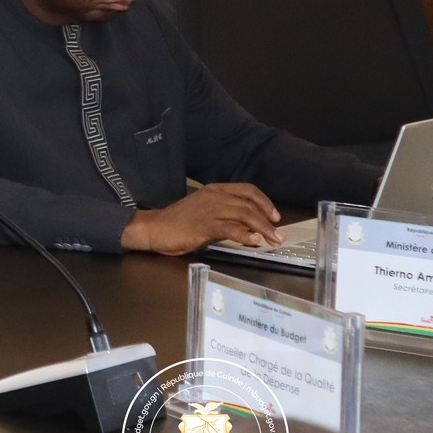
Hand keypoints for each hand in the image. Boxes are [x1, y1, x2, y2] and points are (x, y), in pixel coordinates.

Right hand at [121, 183, 281, 255]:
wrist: (154, 228)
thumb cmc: (177, 223)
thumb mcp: (205, 214)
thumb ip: (226, 217)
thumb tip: (249, 228)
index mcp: (214, 190)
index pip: (247, 190)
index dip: (264, 202)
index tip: (275, 216)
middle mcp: (214, 197)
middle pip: (249, 204)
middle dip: (268, 220)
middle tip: (278, 235)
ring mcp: (209, 210)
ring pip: (244, 215)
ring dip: (263, 229)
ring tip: (273, 240)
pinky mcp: (204, 225)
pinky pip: (230, 228)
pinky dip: (245, 235)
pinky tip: (253, 241)